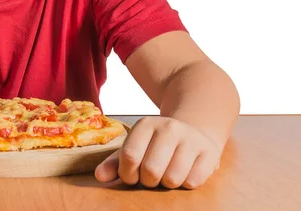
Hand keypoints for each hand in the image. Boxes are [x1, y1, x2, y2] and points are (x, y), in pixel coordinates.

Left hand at [94, 116, 220, 188]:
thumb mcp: (135, 148)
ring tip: (168, 173)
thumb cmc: (157, 145)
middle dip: (148, 181)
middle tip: (152, 176)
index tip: (132, 176)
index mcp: (145, 124)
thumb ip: (114, 163)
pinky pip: (193, 182)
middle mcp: (168, 127)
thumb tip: (100, 177)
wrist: (193, 131)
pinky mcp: (209, 152)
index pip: (129, 157)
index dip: (127, 174)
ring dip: (167, 184)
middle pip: (151, 170)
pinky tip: (185, 171)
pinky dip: (186, 184)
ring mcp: (190, 138)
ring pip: (172, 179)